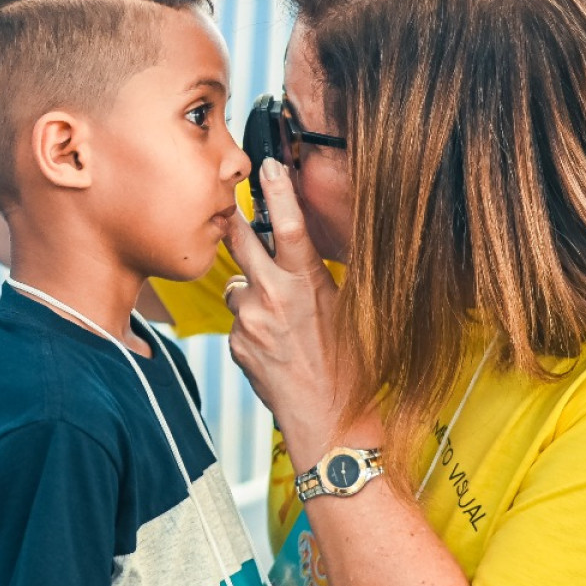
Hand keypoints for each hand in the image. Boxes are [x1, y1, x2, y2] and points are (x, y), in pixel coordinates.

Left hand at [221, 158, 370, 471]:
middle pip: (239, 241)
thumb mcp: (353, 311)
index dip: (276, 190)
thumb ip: (322, 279)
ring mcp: (250, 322)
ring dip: (251, 290)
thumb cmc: (353, 369)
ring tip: (280, 316)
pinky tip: (275, 345)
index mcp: (308, 284)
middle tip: (232, 205)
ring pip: (239, 286)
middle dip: (235, 221)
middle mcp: (274, 297)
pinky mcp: (236, 345)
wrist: (330, 422)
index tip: (267, 164)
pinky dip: (251, 326)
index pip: (287, 225)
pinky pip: (238, 322)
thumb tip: (310, 253)